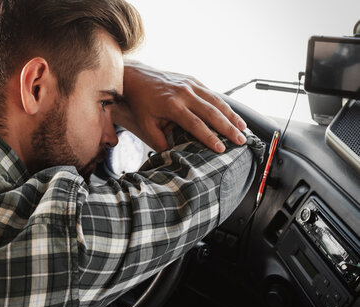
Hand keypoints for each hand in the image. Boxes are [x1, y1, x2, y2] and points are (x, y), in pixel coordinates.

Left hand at [118, 61, 246, 152]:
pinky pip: (212, 94)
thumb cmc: (141, 103)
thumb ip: (158, 141)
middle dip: (228, 128)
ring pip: (216, 101)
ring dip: (231, 115)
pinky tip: (232, 115)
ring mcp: (190, 85)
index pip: (195, 124)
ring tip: (243, 129)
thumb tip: (172, 156)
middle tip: (240, 140)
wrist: (137, 77)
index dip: (209, 137)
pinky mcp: (193, 80)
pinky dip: (224, 105)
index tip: (221, 149)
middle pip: (211, 112)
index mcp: (172, 105)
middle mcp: (184, 93)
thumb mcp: (145, 124)